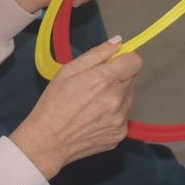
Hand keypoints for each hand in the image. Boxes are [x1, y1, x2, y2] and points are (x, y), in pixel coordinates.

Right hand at [10, 36, 140, 176]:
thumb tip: (118, 42)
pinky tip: (94, 118)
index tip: (113, 64)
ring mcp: (121, 119)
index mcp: (105, 80)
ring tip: (93, 104)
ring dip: (117, 96)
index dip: (125, 60)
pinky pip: (123, 117)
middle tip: (95, 86)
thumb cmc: (54, 103)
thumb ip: (97, 54)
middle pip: (131, 79)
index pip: (135, 61)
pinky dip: (113, 114)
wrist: (48, 141)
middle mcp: (118, 99)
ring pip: (129, 98)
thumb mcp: (68, 71)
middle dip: (118, 78)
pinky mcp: (120, 134)